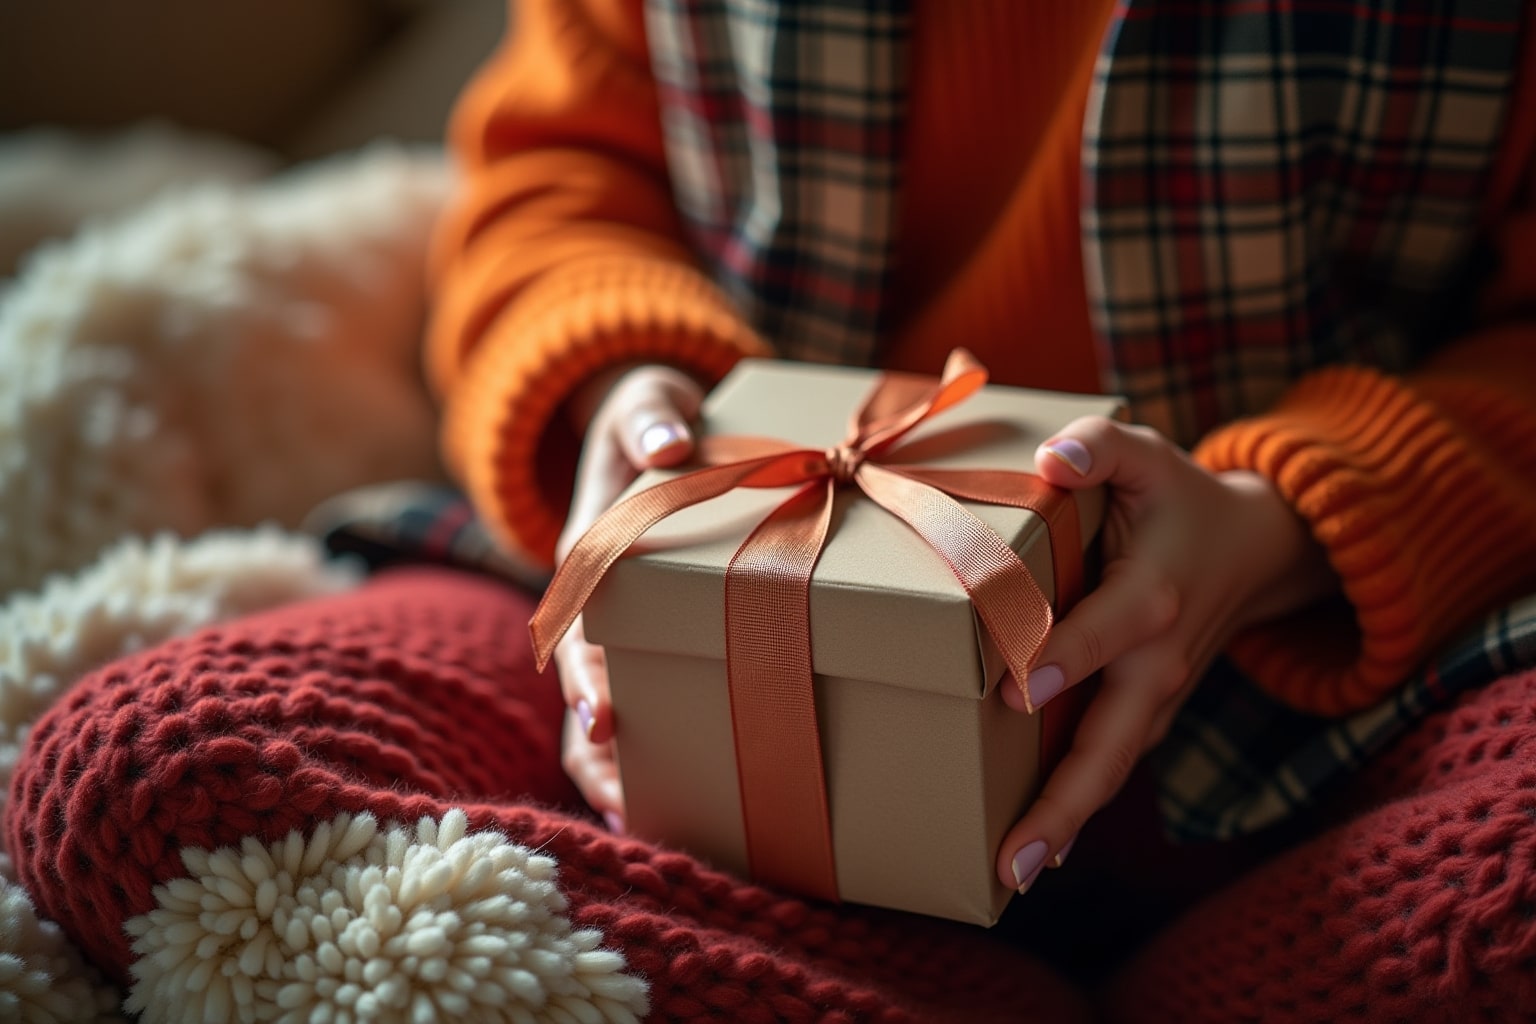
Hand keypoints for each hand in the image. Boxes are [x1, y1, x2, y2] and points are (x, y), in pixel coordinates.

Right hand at [553, 364, 704, 829]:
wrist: (656, 430)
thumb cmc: (654, 421)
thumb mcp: (646, 405)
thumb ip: (650, 419)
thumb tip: (670, 445)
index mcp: (589, 555)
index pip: (579, 625)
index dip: (587, 674)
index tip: (603, 719)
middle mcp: (595, 604)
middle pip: (585, 687)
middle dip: (598, 749)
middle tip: (626, 802)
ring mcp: (621, 630)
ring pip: (606, 709)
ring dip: (620, 767)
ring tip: (648, 826)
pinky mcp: (651, 641)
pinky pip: (646, 701)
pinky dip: (655, 752)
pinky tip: (686, 805)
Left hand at [993, 418, 1336, 891]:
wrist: (1254, 551)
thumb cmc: (1177, 498)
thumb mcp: (1144, 454)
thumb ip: (1098, 450)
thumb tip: (1051, 461)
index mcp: (1152, 595)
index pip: (1103, 630)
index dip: (1067, 654)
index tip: (1021, 686)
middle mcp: (1157, 661)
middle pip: (1111, 743)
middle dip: (1063, 802)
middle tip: (1011, 861)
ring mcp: (1157, 698)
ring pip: (1111, 770)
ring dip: (1065, 823)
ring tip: (1010, 876)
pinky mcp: (1150, 716)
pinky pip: (1112, 767)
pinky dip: (1078, 811)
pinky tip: (1037, 854)